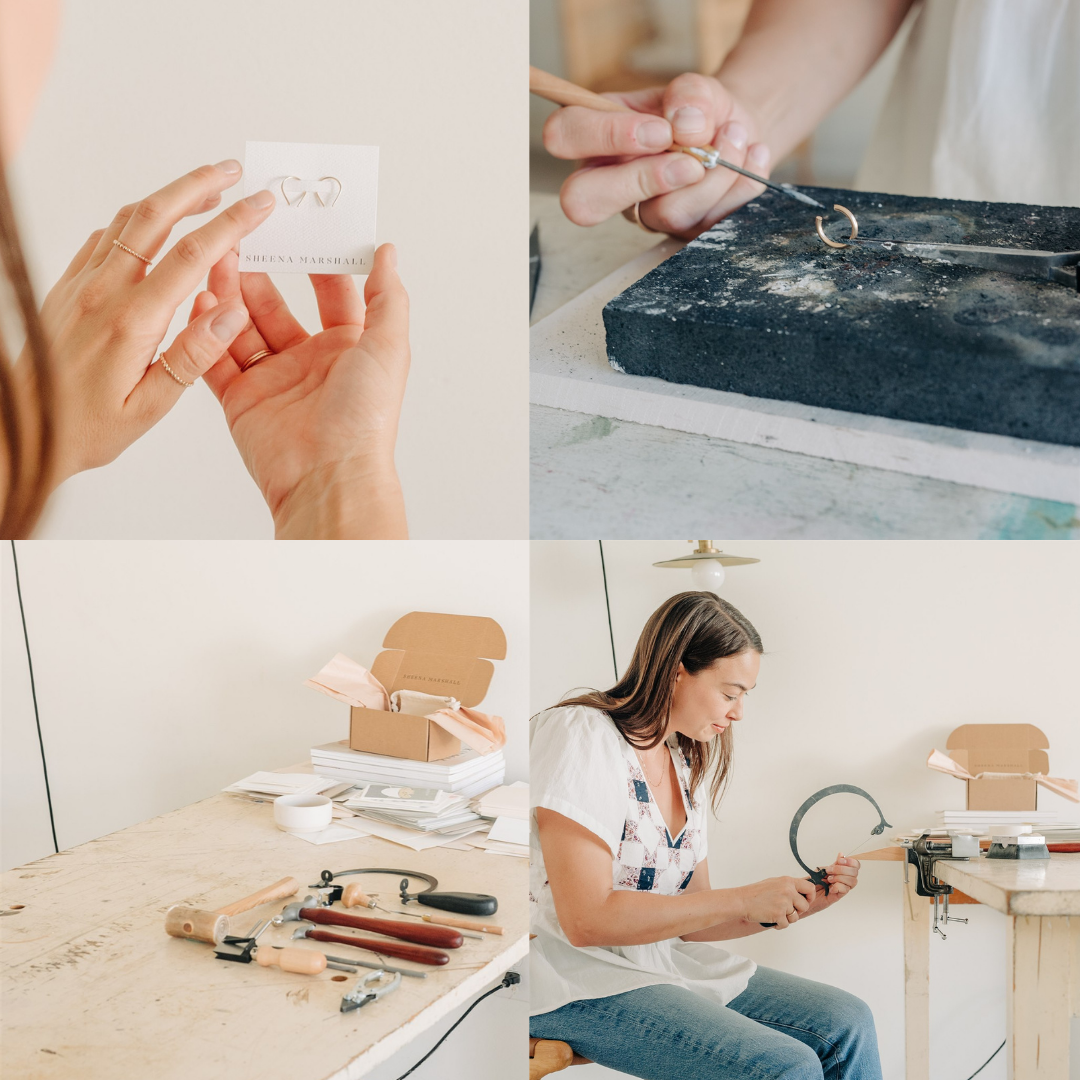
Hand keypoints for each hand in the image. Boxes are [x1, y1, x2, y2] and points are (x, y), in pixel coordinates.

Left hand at [20, 161, 274, 484]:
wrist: (22, 426)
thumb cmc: (85, 426)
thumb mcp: (149, 407)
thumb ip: (192, 357)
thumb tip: (230, 314)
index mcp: (132, 321)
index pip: (191, 256)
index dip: (231, 224)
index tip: (260, 205)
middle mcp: (103, 291)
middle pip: (155, 216)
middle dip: (198, 186)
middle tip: (233, 171)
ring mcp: (81, 283)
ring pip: (128, 220)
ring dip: (170, 197)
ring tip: (205, 191)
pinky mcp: (68, 286)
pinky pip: (105, 238)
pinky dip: (138, 221)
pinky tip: (157, 229)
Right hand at [196, 243, 409, 538]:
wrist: (328, 477)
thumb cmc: (365, 419)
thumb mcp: (388, 348)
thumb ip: (387, 297)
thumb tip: (387, 252)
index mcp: (350, 349)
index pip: (332, 293)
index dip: (316, 260)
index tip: (299, 225)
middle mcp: (310, 362)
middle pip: (276, 305)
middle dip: (259, 272)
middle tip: (241, 237)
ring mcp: (273, 380)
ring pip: (242, 326)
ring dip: (229, 294)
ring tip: (215, 259)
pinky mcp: (240, 400)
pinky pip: (216, 358)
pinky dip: (203, 332)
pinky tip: (198, 302)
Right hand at [543, 72, 770, 237]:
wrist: (733, 131)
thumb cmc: (698, 111)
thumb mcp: (694, 88)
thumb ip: (687, 95)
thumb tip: (685, 124)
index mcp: (594, 137)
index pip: (563, 136)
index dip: (608, 135)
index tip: (661, 129)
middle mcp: (607, 182)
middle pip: (582, 202)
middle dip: (642, 180)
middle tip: (690, 162)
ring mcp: (642, 213)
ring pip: (663, 213)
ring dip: (713, 175)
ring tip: (735, 139)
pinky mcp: (679, 232)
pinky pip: (707, 223)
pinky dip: (740, 185)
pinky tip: (751, 158)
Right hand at [737, 875, 815, 928]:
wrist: (742, 900)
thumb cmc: (755, 893)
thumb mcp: (774, 883)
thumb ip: (788, 887)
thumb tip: (801, 893)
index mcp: (787, 881)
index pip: (810, 888)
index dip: (810, 897)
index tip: (805, 901)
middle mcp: (788, 891)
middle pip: (805, 905)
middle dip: (797, 911)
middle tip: (787, 910)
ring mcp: (784, 903)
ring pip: (796, 917)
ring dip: (787, 919)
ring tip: (775, 913)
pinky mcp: (779, 914)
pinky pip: (786, 924)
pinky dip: (779, 924)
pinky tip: (771, 919)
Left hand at [804, 854, 860, 913]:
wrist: (805, 893)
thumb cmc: (814, 882)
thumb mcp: (822, 870)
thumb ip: (833, 864)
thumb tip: (842, 854)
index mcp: (841, 872)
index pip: (855, 866)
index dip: (851, 862)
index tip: (840, 861)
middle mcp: (844, 880)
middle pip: (855, 873)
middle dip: (842, 869)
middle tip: (829, 871)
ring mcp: (842, 888)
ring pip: (852, 882)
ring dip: (839, 878)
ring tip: (829, 879)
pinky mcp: (838, 896)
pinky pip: (845, 890)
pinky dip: (838, 886)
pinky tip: (830, 888)